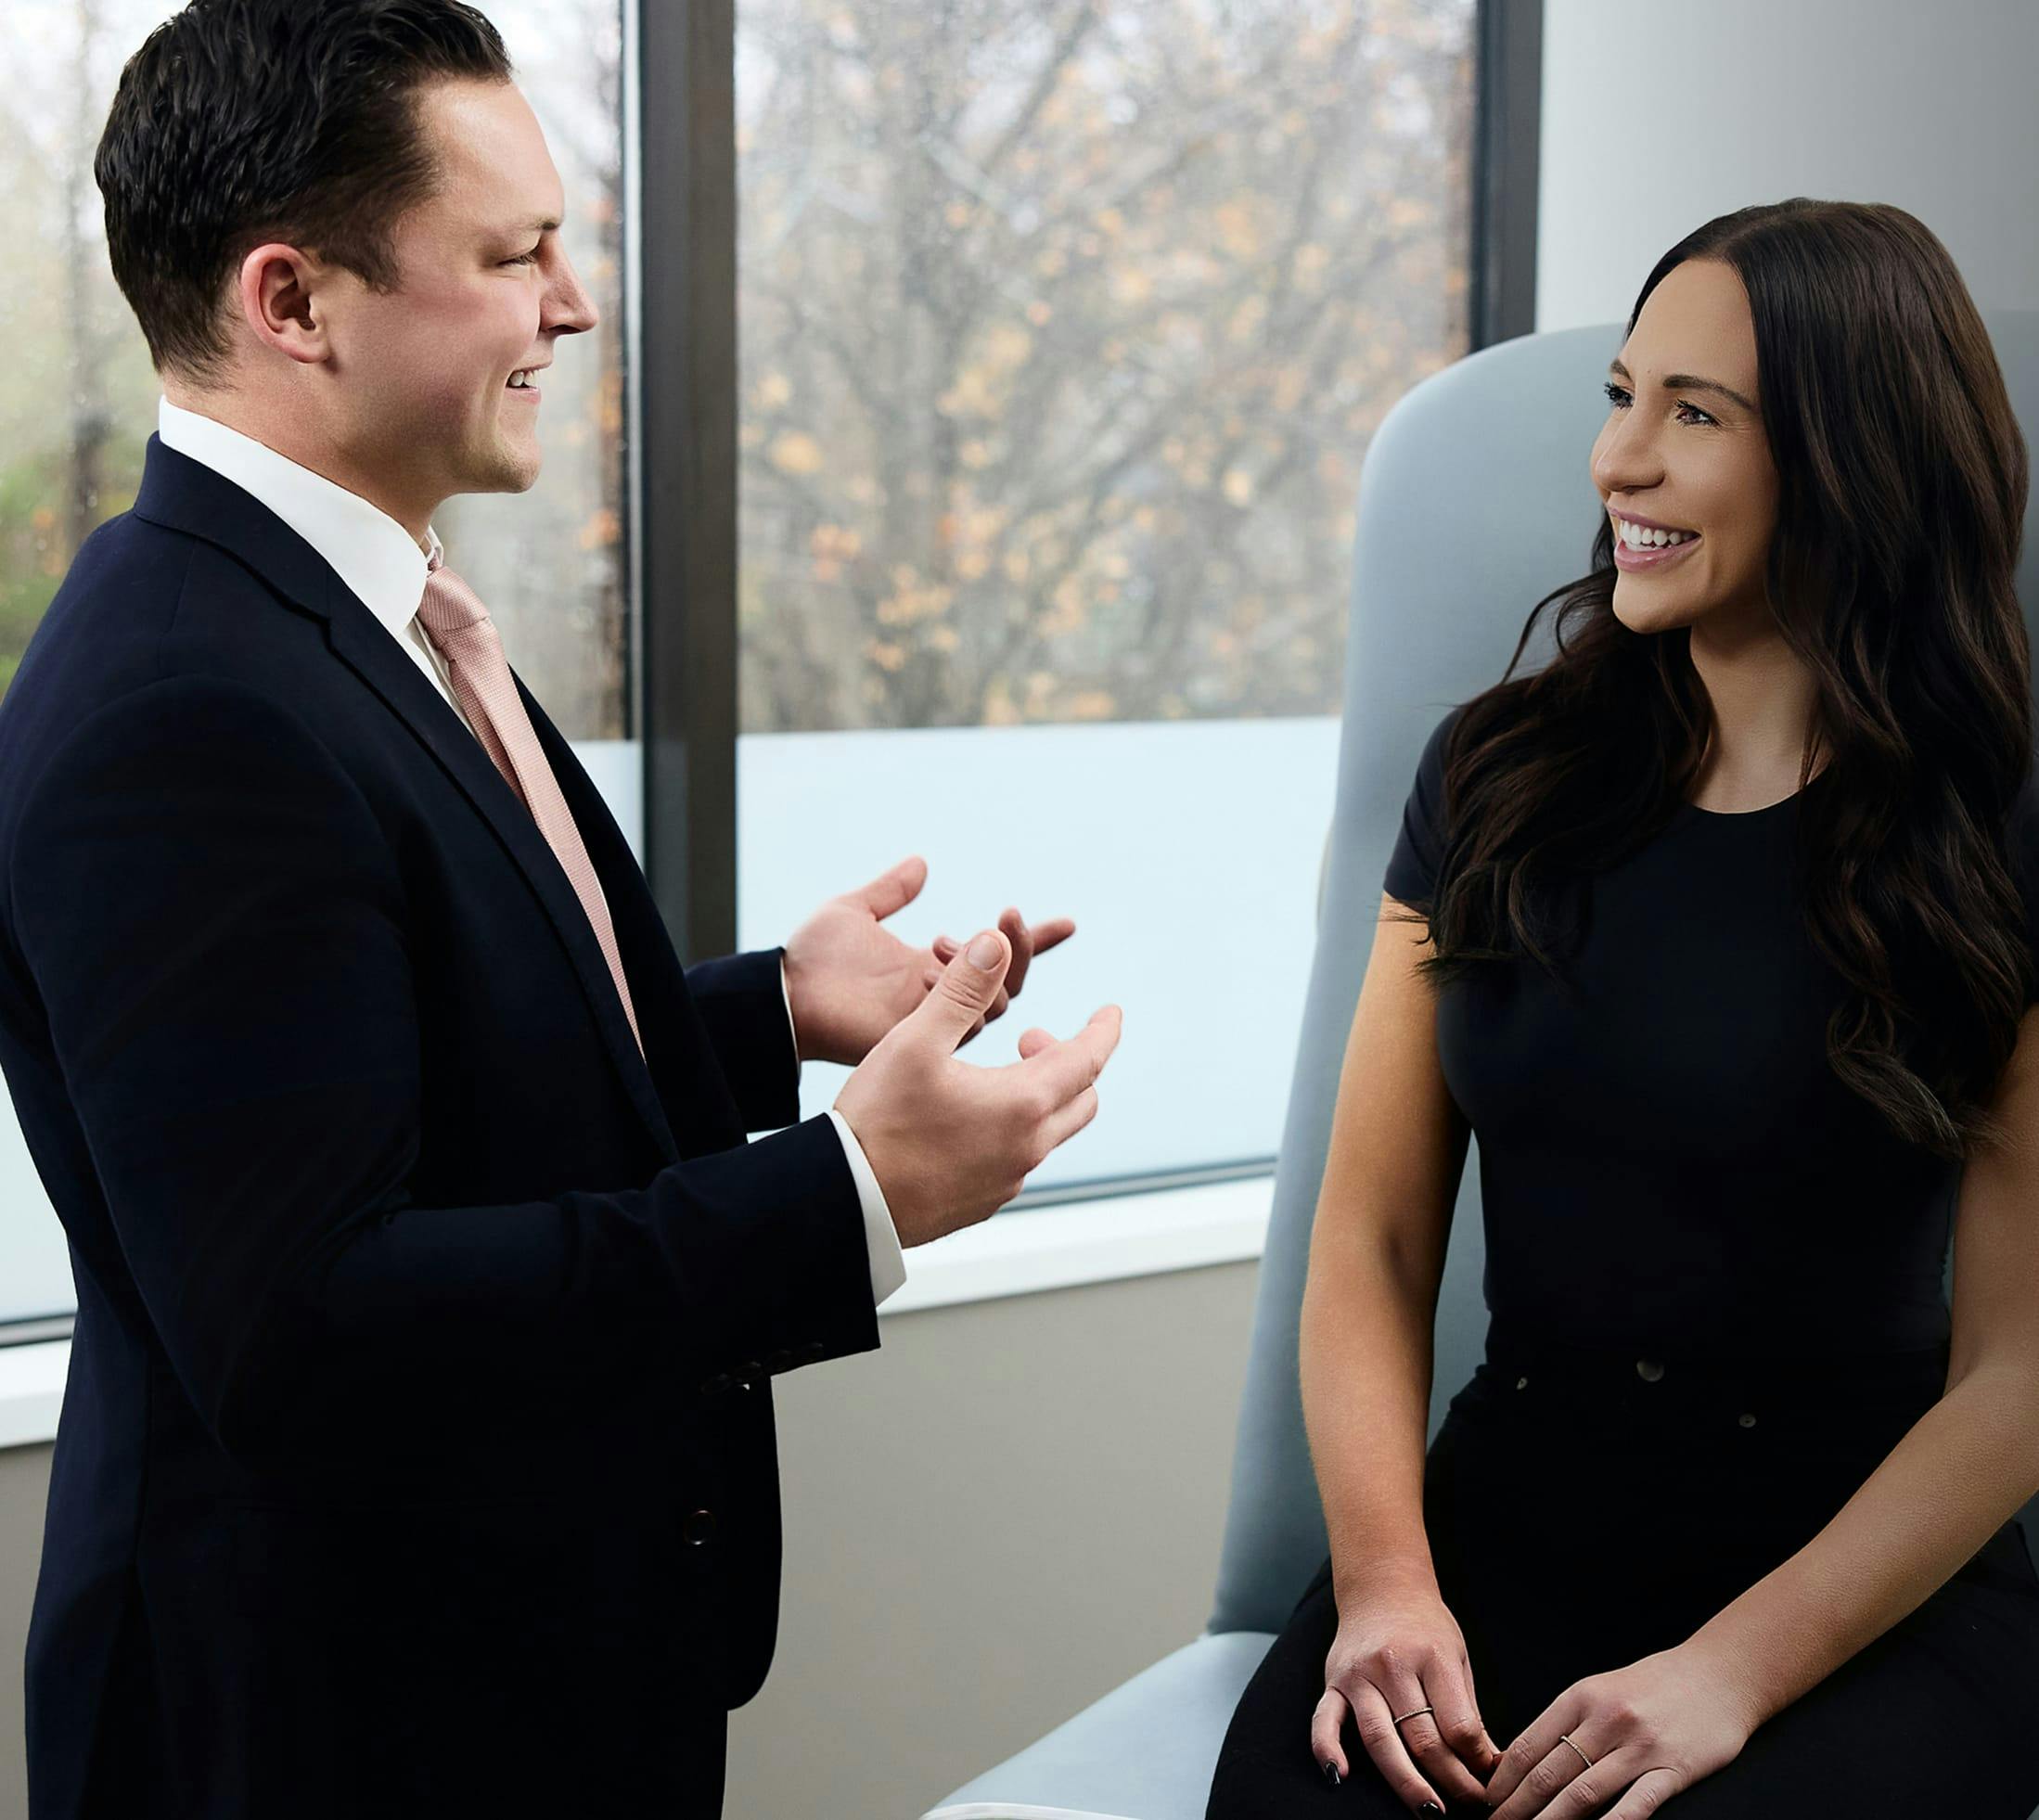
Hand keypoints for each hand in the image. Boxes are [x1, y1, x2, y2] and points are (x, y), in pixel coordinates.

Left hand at [782, 855, 1074, 1066]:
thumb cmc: (813, 958)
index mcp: (934, 968)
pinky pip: (968, 1020)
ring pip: (998, 1001)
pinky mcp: (924, 1039)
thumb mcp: (855, 911)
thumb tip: (921, 863)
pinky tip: (937, 964)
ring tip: (943, 939)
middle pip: (1010, 978)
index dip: (1035, 941)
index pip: (998, 955)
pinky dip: (965, 990)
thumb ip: (891, 890)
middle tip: (1007, 915)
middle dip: (1020, 946)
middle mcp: (944, 996)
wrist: (785, 992)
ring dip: (987, 965)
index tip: (1070, 923)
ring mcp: (936, 1020)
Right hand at [832, 928, 1120, 1246]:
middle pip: (1081, 1099)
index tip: (1111, 1012)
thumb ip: (962, 989)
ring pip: (1050, 1132)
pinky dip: (1015, 1128)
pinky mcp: (983, 1203)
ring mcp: (1007, 1181)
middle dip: (1069, 1060)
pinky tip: (970, 1117)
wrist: (843, 1199)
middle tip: (1028, 1038)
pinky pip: (1019, 1160)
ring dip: (1040, 1095)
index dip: (1103, 1030)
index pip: (1088, 1059)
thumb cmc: (877, 1118)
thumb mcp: (916, 1040)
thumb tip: (997, 943)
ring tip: (995, 1074)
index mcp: (1023, 1103)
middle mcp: (1027, 1148)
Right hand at [1314, 1563, 1504, 1811]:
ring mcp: (1359, 1675)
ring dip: (1408, 1783)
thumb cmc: (1426, 1626)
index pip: (1458, 1724)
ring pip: (1381, 1740)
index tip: (1489, 1779)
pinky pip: (1325, 1720)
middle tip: (1471, 1803)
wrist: (1382, 1587)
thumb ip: (1467, 1711)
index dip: (1477, 1760)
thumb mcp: (1457, 1657)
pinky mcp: (1333, 1682)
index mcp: (1432, 1655)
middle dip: (1451, 1780)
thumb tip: (1488, 1765)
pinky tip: (1340, 1777)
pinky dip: (1328, 1749)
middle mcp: (1393, 1664)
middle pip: (1423, 1739)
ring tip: (1430, 1812)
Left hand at [1483, 1644, 1759, 1818]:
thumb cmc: (1654, 1685)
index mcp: (1580, 1697)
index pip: (1529, 1745)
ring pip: (1583, 1793)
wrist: (1719, 1676)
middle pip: (1549, 1773)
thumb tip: (1523, 1759)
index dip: (1504, 1779)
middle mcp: (1605, 1720)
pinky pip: (1635, 1805)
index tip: (1487, 1801)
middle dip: (1517, 1807)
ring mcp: (1639, 1746)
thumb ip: (1567, 1722)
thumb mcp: (1600, 1690)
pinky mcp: (1672, 1770)